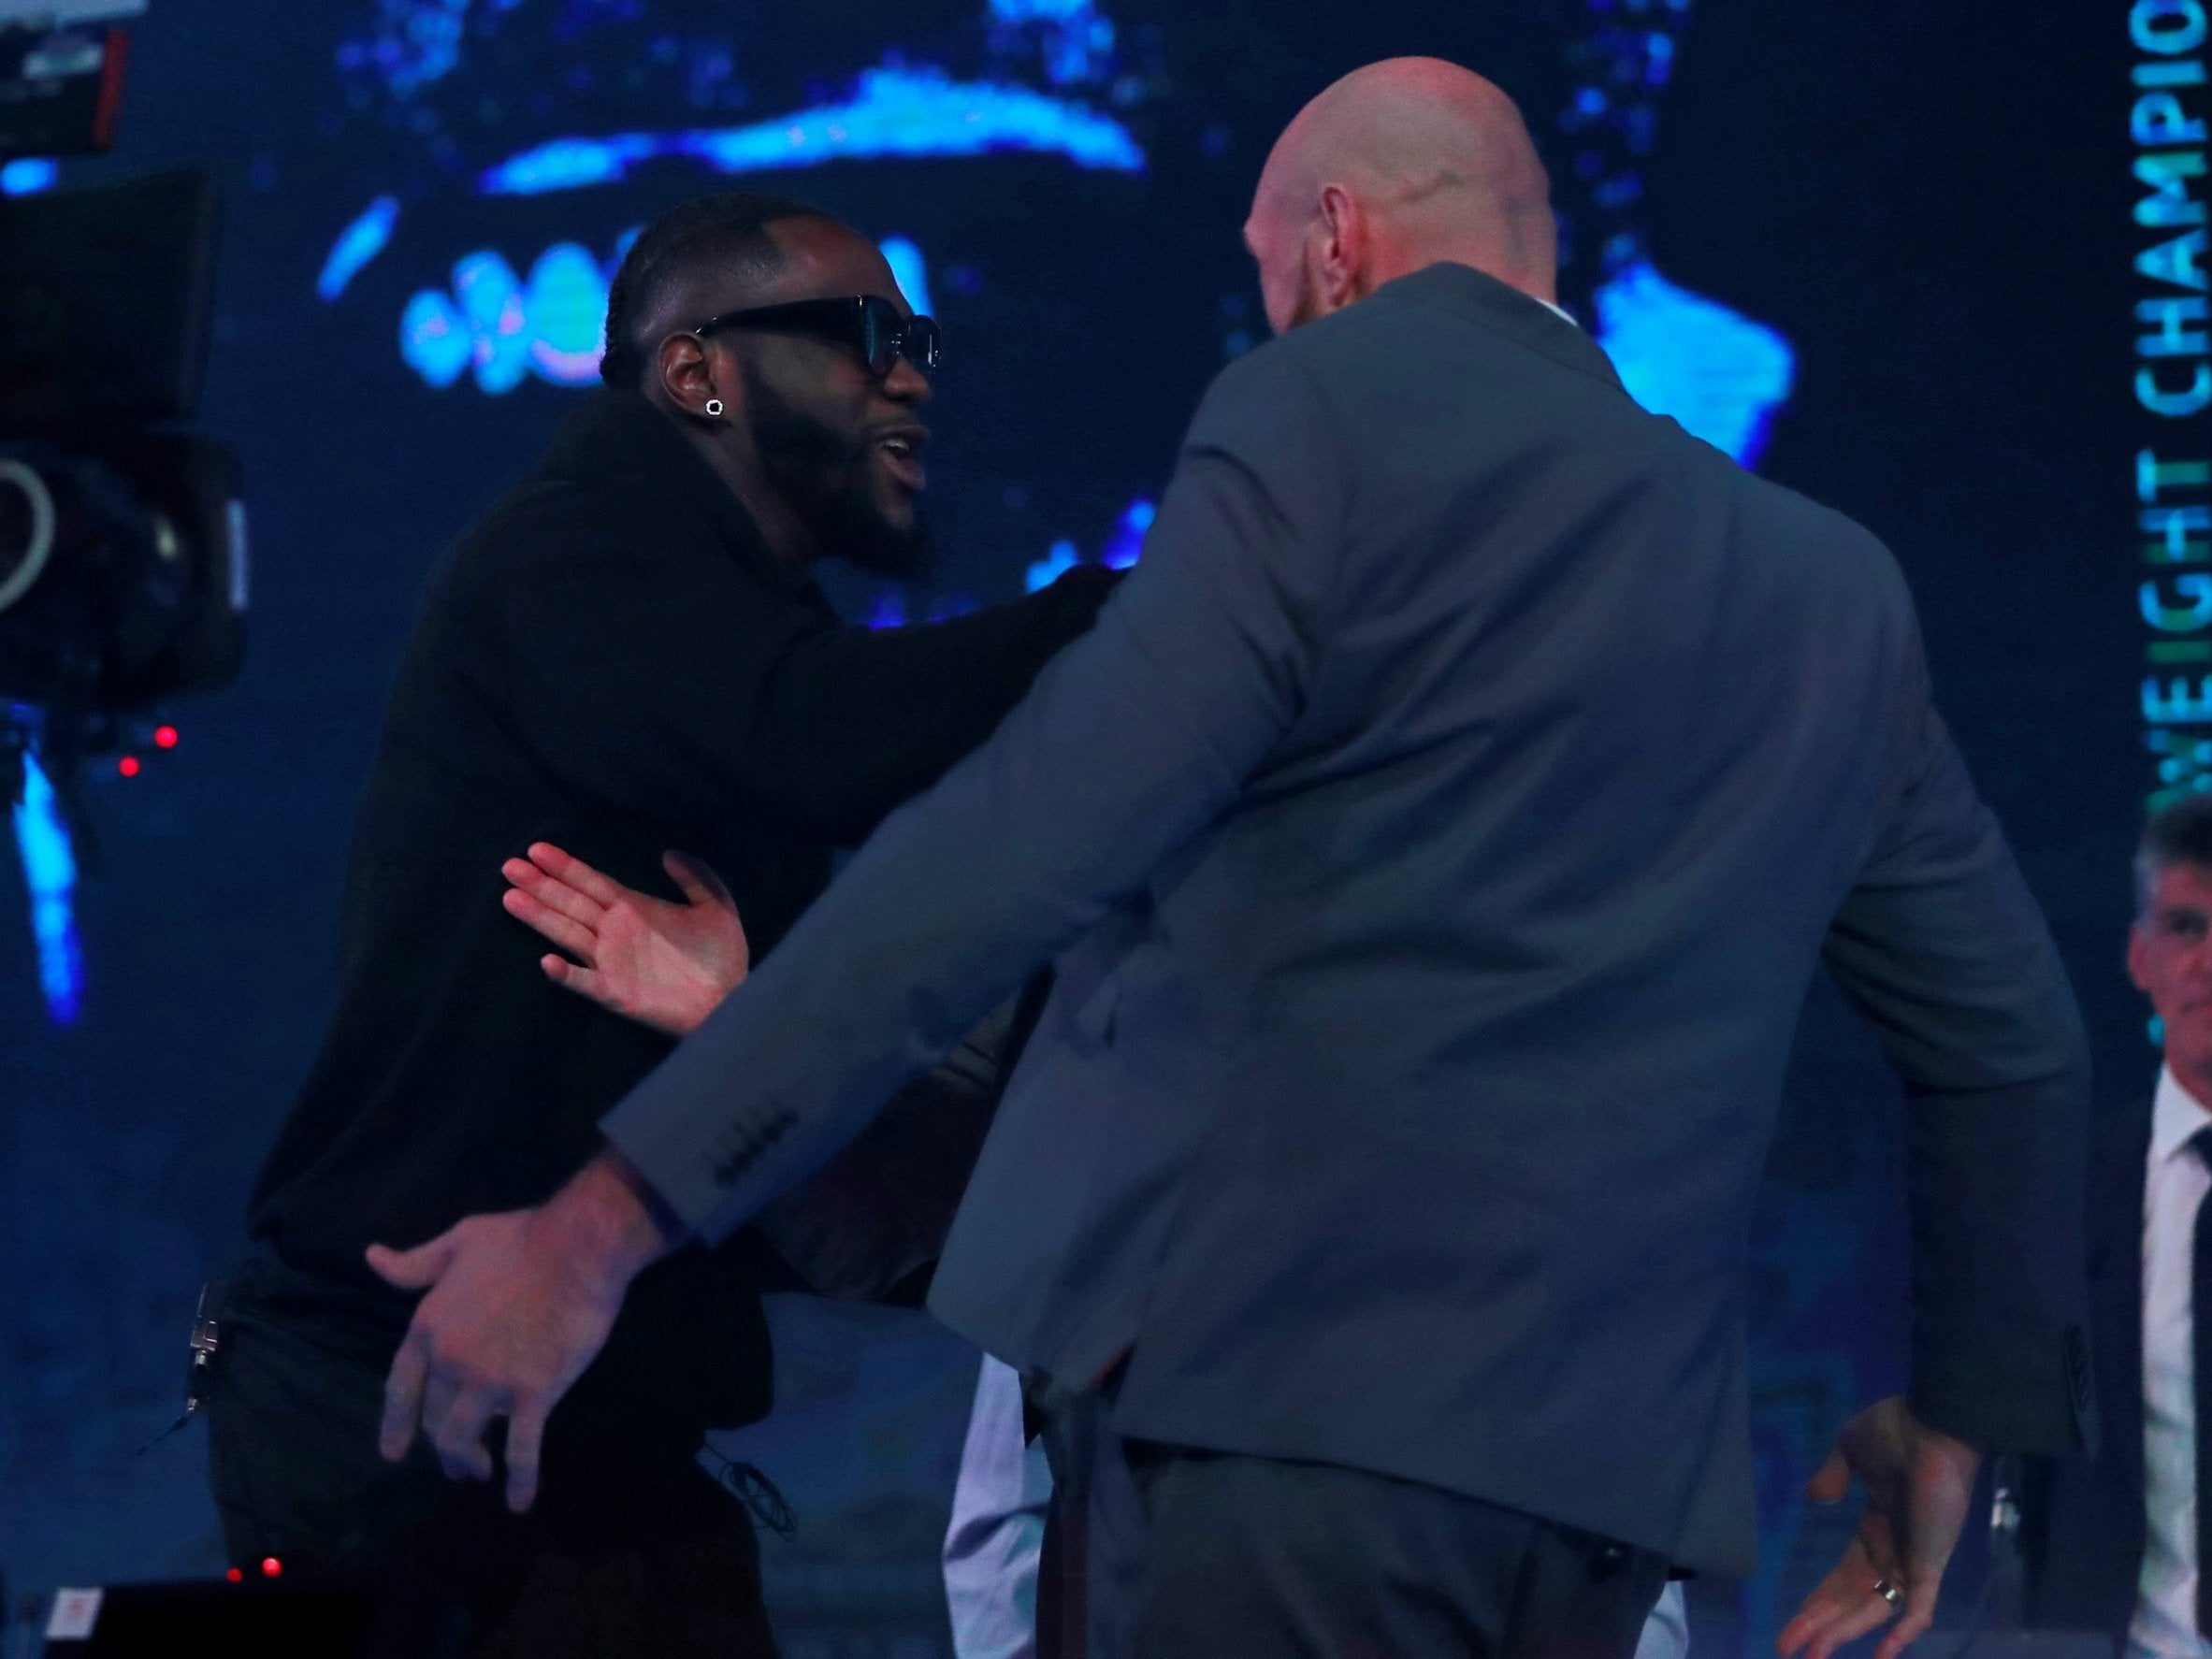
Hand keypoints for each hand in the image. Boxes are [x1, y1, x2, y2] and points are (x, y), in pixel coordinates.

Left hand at [368, 1153, 675, 1511]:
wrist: (577, 1246)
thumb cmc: (520, 1237)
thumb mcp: (459, 1241)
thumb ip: (416, 1263)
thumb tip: (372, 1257)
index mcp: (428, 1327)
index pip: (400, 1388)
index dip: (395, 1423)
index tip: (394, 1453)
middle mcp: (451, 1362)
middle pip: (436, 1419)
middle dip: (442, 1445)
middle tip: (457, 1459)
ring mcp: (490, 1382)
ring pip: (464, 1440)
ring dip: (468, 1462)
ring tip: (477, 1471)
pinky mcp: (533, 1394)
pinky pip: (523, 1449)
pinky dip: (520, 1480)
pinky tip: (519, 1502)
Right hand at [502, 842, 747, 1036]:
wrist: (731, 1001)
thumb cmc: (722, 956)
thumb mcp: (716, 907)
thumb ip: (696, 877)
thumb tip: (669, 851)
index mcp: (634, 909)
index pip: (592, 882)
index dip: (565, 866)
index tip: (537, 848)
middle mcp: (616, 932)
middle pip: (571, 903)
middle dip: (541, 885)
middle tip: (510, 866)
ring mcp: (612, 962)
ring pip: (568, 934)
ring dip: (540, 918)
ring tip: (511, 898)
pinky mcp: (615, 992)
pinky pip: (584, 982)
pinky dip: (566, 974)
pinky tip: (546, 961)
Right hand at [1777, 1397, 1981, 1658]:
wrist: (1935, 1423)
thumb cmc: (1895, 1431)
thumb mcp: (1850, 1449)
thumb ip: (1832, 1474)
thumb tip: (1815, 1498)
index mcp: (1876, 1529)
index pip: (1843, 1578)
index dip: (1817, 1601)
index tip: (1792, 1624)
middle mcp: (1893, 1552)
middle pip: (1850, 1601)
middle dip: (1819, 1626)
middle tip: (1787, 1649)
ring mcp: (1912, 1561)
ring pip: (1874, 1611)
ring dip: (1843, 1634)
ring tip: (1813, 1655)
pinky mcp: (1929, 1564)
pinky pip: (1917, 1609)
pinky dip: (1901, 1635)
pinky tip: (1879, 1657)